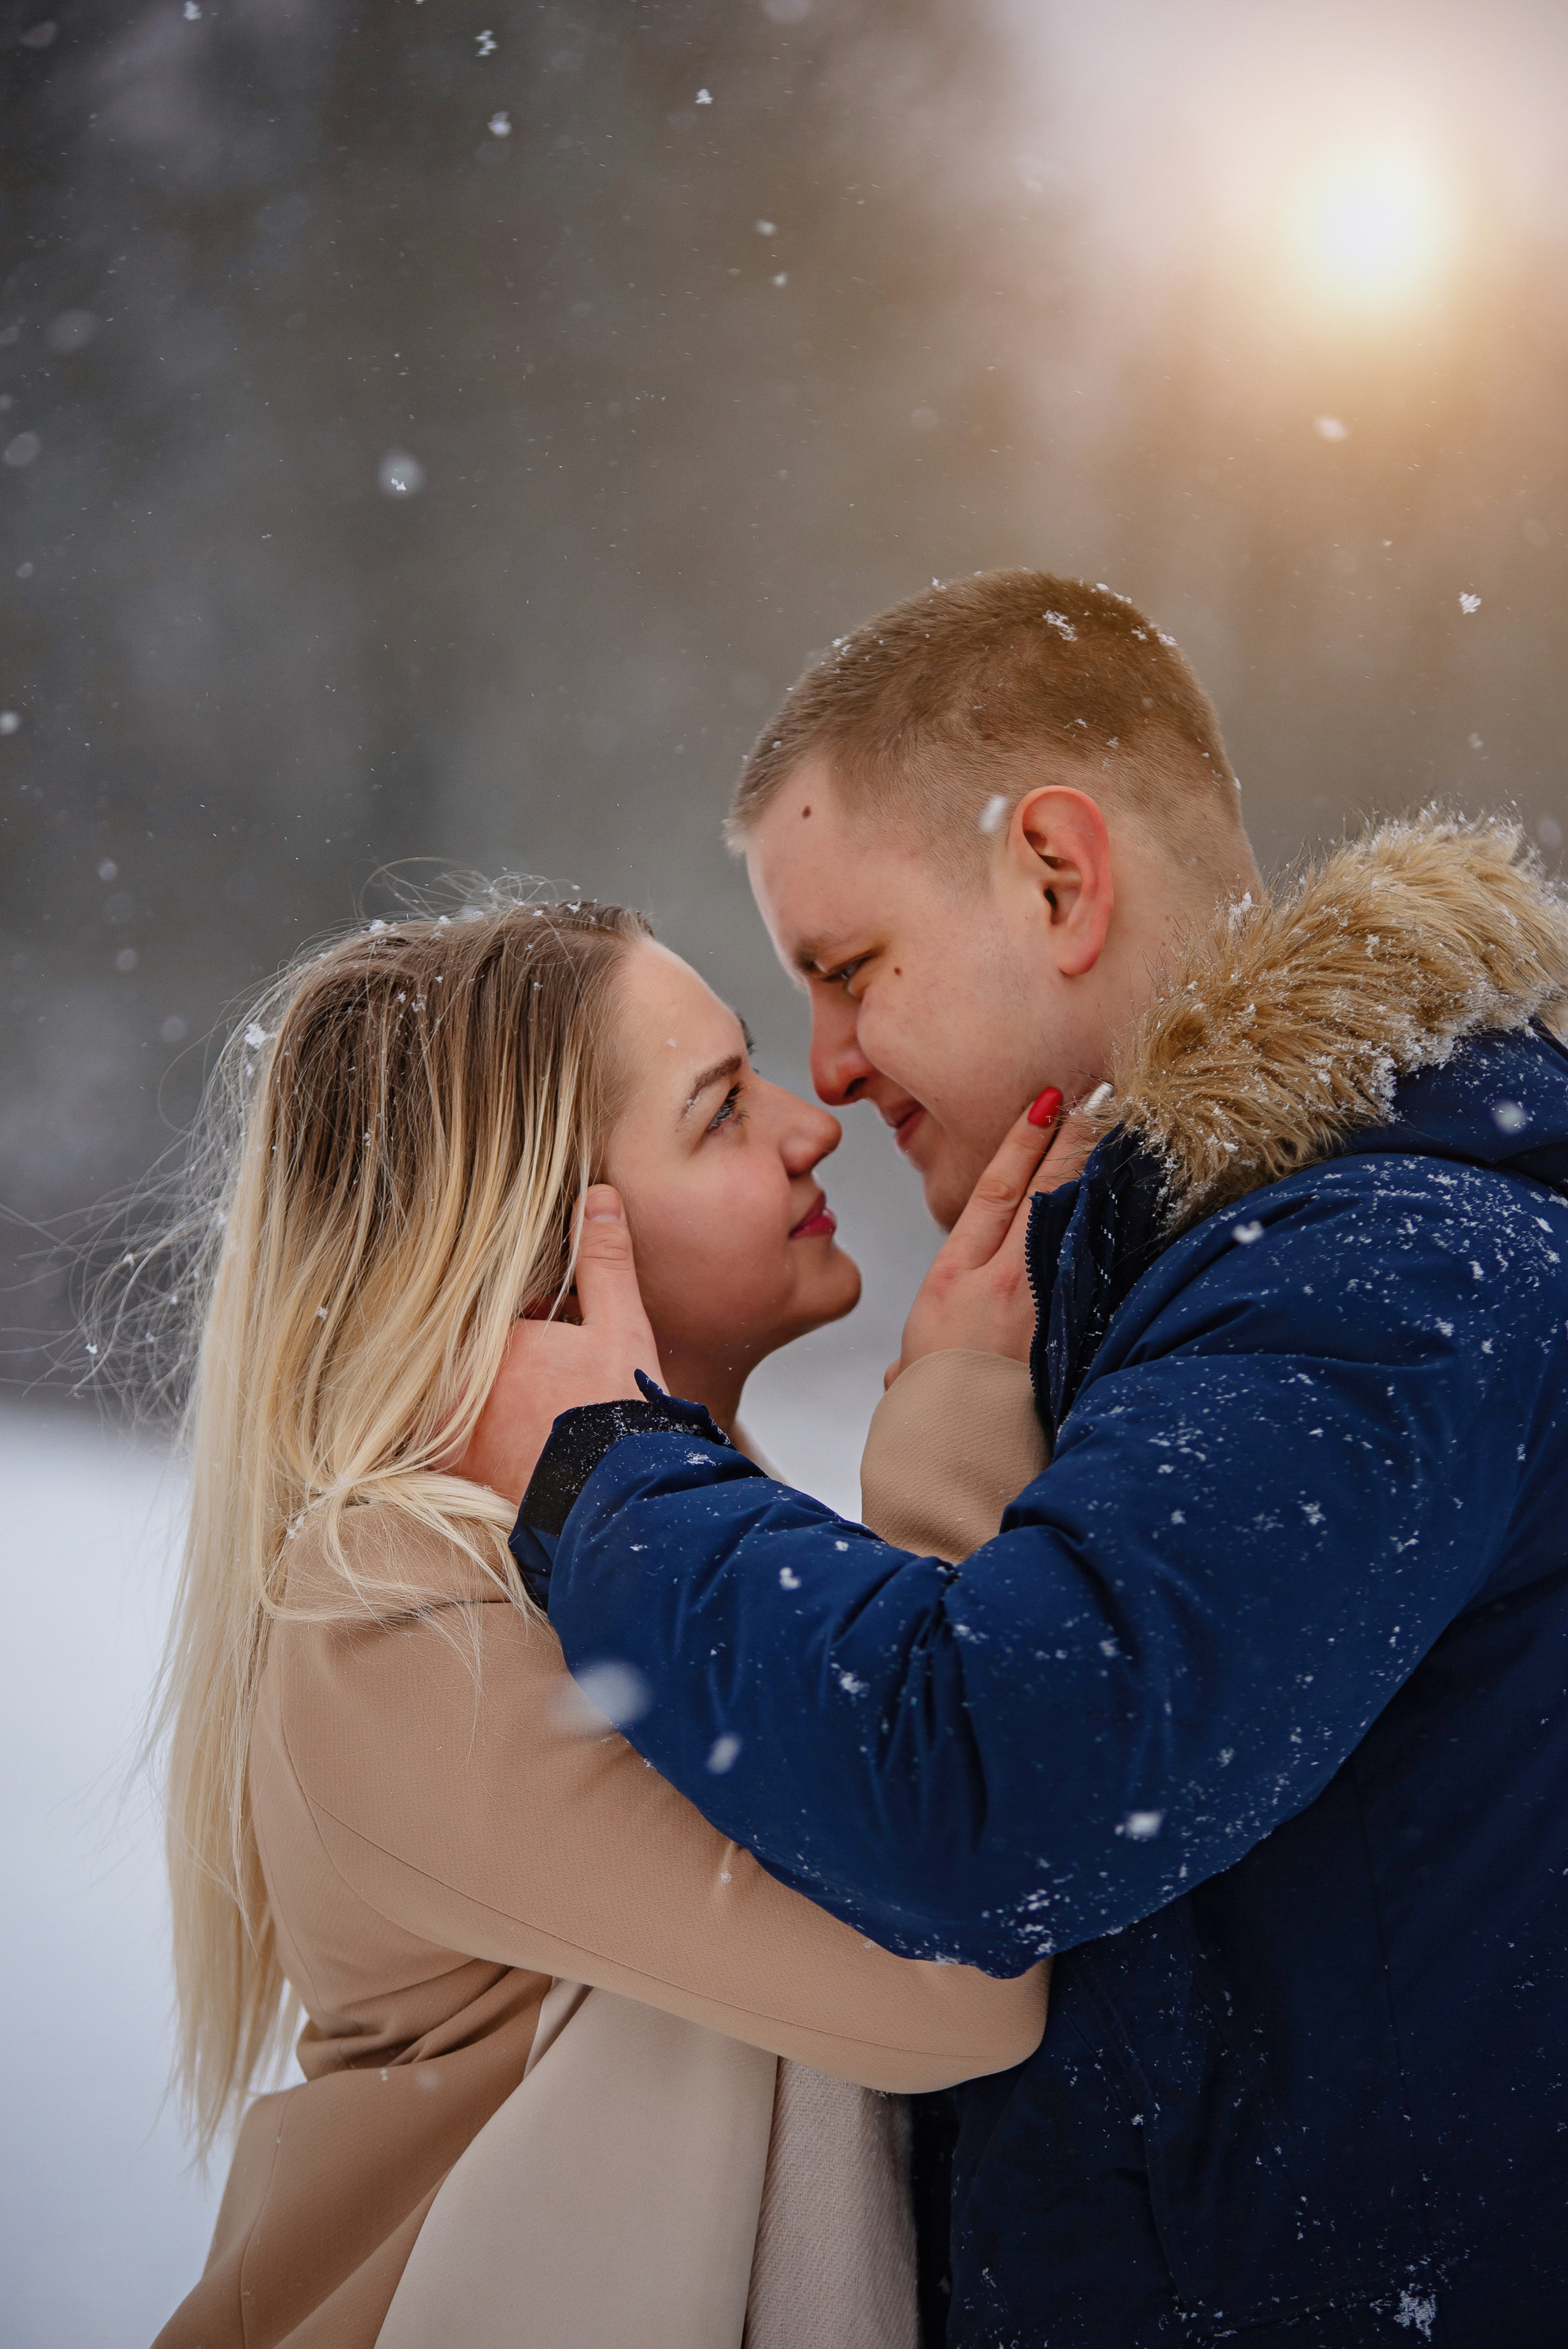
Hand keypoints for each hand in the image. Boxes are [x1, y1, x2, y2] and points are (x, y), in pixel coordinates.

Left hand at [450, 1187, 665, 1505]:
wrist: (622, 1503)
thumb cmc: (618, 1414)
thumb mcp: (619, 1326)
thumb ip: (603, 1261)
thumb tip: (597, 1196)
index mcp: (485, 1346)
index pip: (463, 1307)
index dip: (496, 1307)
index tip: (509, 1308)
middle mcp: (455, 1392)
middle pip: (452, 1353)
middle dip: (479, 1347)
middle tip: (514, 1350)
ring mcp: (451, 1438)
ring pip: (444, 1397)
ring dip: (466, 1389)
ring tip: (518, 1391)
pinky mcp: (459, 1476)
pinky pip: (443, 1440)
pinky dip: (461, 1430)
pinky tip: (505, 1430)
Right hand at [884, 1086, 1103, 1387]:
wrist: (960, 1459)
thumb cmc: (937, 1416)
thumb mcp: (913, 1375)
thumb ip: (912, 1363)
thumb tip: (902, 1375)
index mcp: (950, 1280)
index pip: (991, 1192)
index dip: (1019, 1143)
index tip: (1044, 1104)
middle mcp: (996, 1280)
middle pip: (1038, 1190)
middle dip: (1067, 1137)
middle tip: (1094, 1094)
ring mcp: (1040, 1299)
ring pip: (1072, 1217)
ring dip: (1095, 1170)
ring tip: (1118, 1128)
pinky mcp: (1072, 1324)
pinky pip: (1093, 1259)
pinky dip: (1109, 1223)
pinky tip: (1128, 1196)